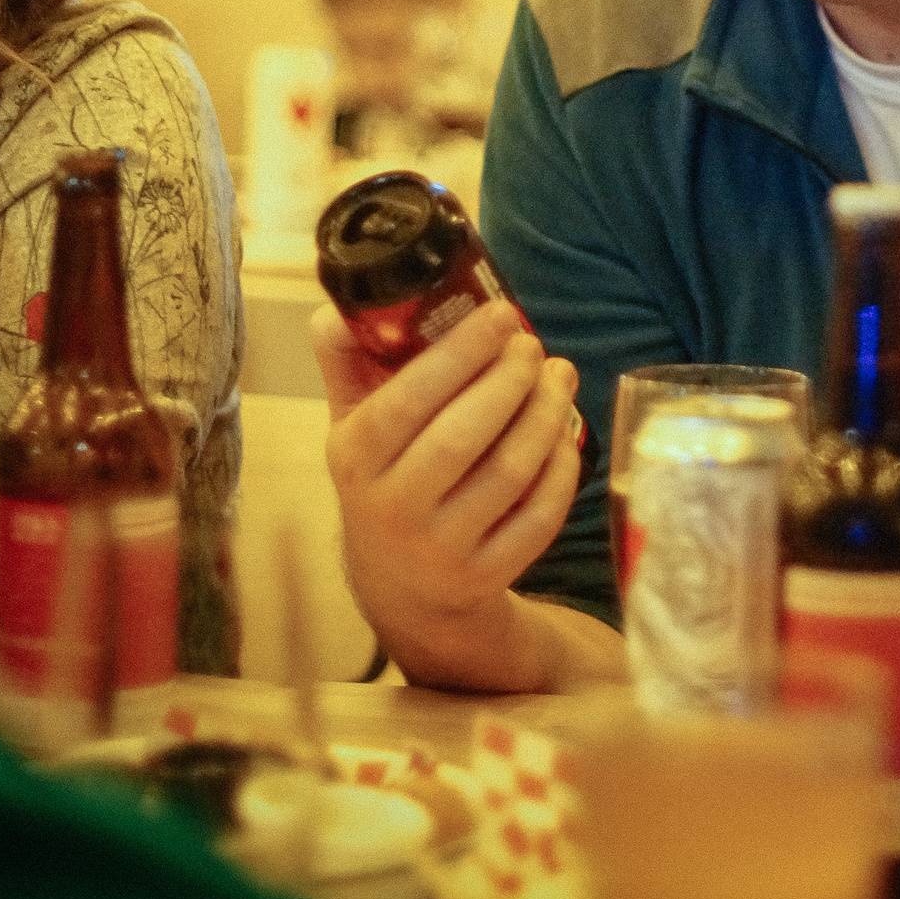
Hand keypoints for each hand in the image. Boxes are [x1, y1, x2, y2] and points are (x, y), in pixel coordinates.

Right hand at [319, 299, 581, 642]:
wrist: (402, 586)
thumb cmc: (385, 479)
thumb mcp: (353, 425)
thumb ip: (346, 363)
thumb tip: (335, 312)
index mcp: (355, 459)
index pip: (407, 399)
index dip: (460, 352)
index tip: (500, 313)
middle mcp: (393, 508)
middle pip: (462, 435)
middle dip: (509, 380)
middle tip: (533, 345)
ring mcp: (442, 549)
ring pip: (509, 472)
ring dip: (545, 414)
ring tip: (559, 375)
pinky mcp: (486, 575)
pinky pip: (539, 515)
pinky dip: (560, 468)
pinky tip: (564, 433)